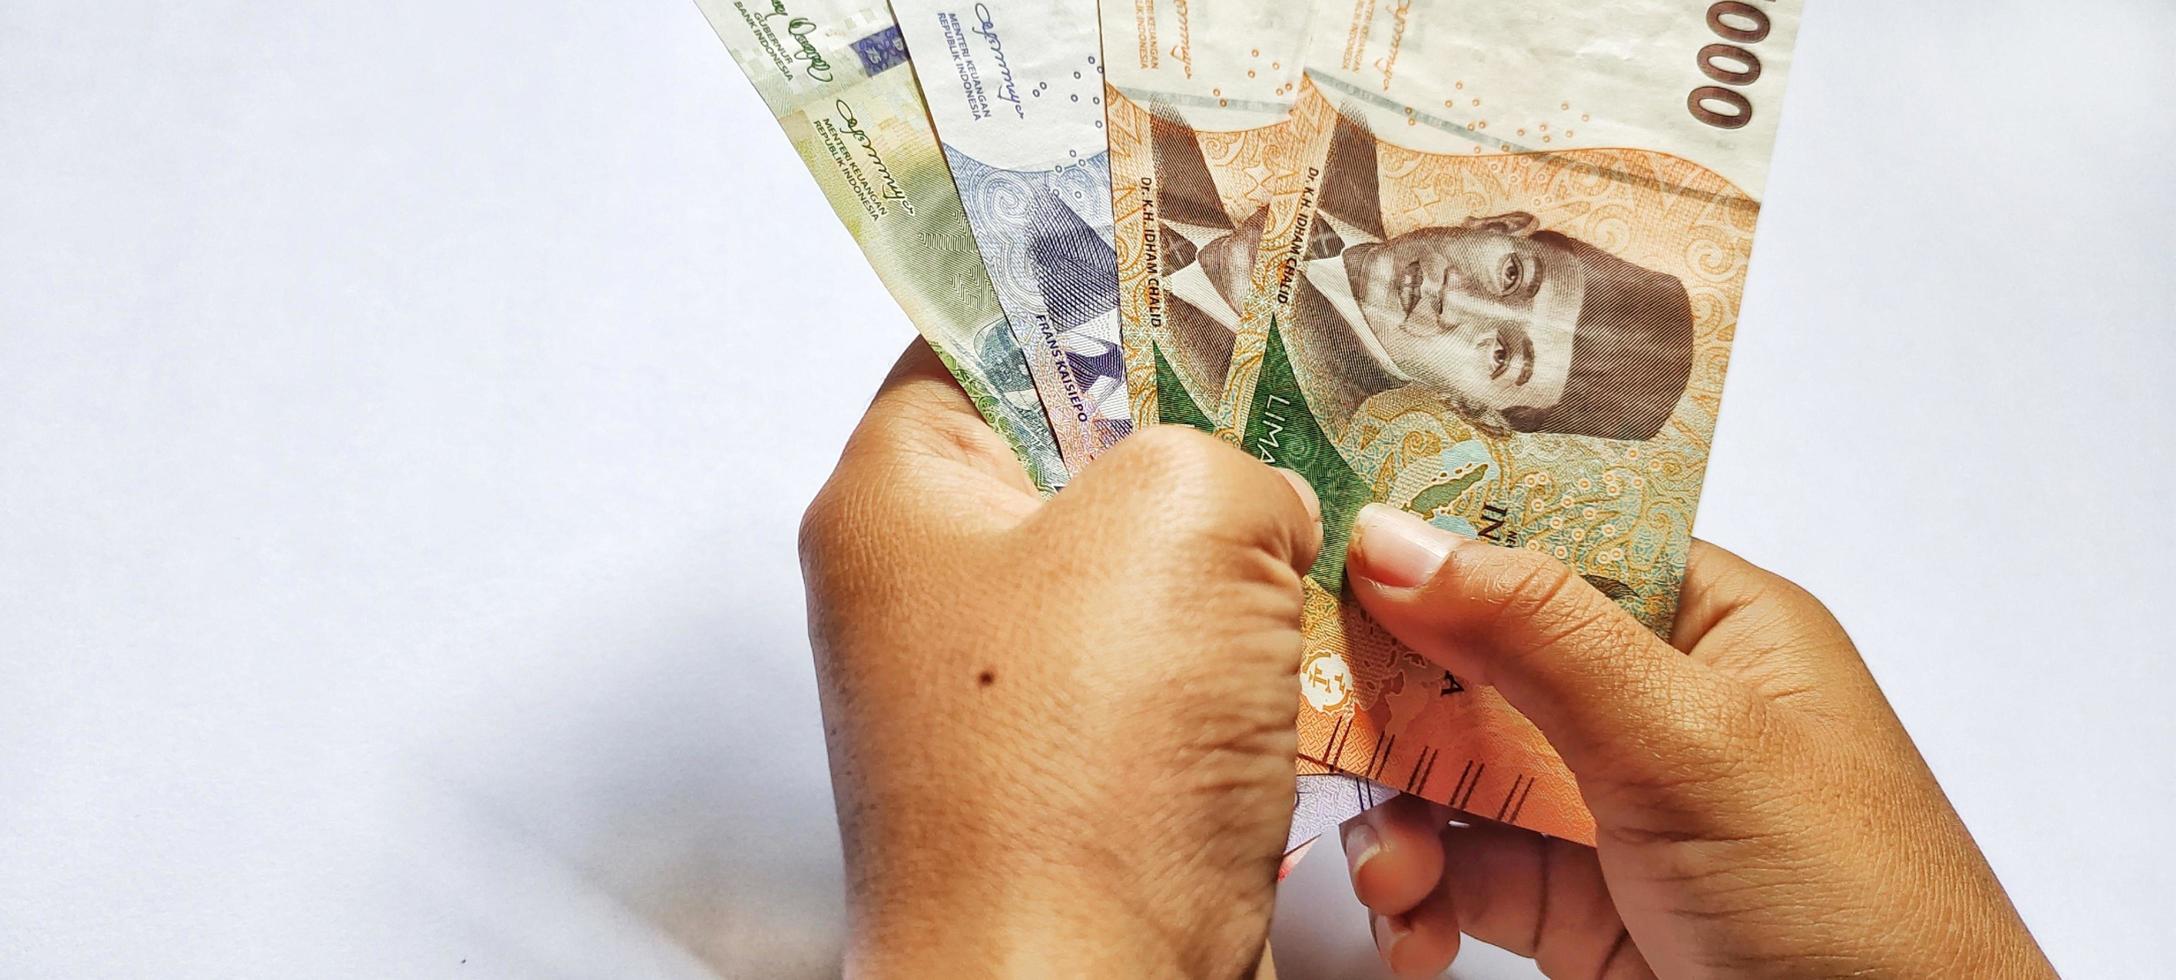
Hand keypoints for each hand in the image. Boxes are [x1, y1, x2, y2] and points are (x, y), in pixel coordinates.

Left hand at [798, 343, 1320, 976]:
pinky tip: (1326, 654)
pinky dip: (1250, 673)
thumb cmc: (1081, 769)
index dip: (1094, 292)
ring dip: (1244, 572)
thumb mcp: (1181, 515)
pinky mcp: (1076, 788)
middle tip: (1308, 402)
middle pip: (1078, 463)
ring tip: (1336, 530)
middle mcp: (928, 595)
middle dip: (1201, 442)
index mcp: (896, 497)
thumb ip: (1230, 452)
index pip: (979, 337)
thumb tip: (1265, 500)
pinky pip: (1178, 690)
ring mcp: (1001, 701)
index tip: (1204, 269)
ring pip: (1146, 586)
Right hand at [1335, 504, 2054, 977]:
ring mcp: (1611, 809)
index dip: (1445, 532)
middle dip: (1395, 693)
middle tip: (1315, 706)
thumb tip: (1397, 537)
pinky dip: (1419, 891)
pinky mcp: (1576, 908)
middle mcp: (1656, 706)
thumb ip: (1540, 634)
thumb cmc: (1859, 910)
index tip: (1335, 533)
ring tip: (1395, 865)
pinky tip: (1415, 920)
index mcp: (1714, 626)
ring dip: (1400, 810)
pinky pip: (1460, 870)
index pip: (1555, 538)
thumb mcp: (1691, 744)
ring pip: (1453, 769)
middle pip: (1480, 655)